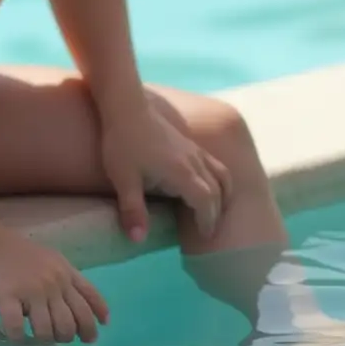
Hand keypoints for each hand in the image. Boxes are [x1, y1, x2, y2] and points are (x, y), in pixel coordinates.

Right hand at [0, 216, 109, 344]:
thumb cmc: (12, 249)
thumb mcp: (48, 259)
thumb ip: (64, 280)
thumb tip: (79, 311)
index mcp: (64, 270)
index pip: (90, 300)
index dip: (93, 324)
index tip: (88, 338)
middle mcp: (53, 281)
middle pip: (72, 324)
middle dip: (65, 337)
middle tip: (52, 338)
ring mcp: (31, 289)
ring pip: (48, 332)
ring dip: (42, 341)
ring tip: (32, 338)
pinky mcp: (7, 296)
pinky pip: (18, 330)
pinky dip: (17, 338)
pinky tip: (13, 336)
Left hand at [101, 108, 231, 242]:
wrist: (124, 105)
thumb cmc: (122, 142)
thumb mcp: (123, 179)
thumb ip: (132, 210)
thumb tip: (137, 240)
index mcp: (181, 173)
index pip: (206, 202)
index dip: (208, 221)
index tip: (204, 237)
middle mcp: (194, 161)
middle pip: (217, 190)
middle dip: (216, 213)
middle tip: (207, 231)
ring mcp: (193, 149)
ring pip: (221, 173)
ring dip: (222, 193)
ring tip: (214, 210)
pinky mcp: (188, 141)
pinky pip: (213, 163)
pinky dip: (217, 178)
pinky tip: (203, 184)